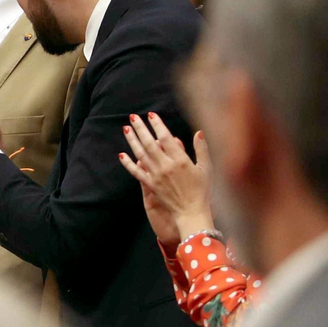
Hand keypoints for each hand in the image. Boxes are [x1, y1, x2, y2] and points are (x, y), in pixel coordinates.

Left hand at [117, 114, 213, 246]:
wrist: (191, 211)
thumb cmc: (201, 190)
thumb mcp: (206, 168)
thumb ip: (202, 149)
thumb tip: (199, 132)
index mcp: (180, 160)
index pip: (165, 138)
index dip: (157, 125)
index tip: (151, 115)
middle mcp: (166, 166)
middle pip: (150, 143)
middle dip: (141, 128)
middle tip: (133, 117)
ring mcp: (156, 176)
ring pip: (141, 154)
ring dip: (132, 141)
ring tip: (126, 129)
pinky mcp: (151, 185)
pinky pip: (137, 172)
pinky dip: (128, 164)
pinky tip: (121, 155)